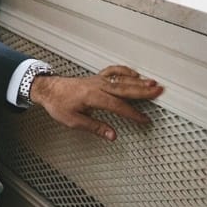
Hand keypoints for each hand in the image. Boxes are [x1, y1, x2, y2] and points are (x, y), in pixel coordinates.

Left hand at [31, 65, 160, 141]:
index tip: (144, 120)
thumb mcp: (73, 121)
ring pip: (121, 79)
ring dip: (138, 81)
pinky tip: (135, 74)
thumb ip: (95, 127)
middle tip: (158, 92)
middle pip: (124, 88)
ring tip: (153, 83)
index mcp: (92, 96)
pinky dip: (125, 71)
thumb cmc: (58, 104)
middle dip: (143, 91)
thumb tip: (112, 135)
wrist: (48, 89)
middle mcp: (97, 86)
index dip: (132, 114)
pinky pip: (113, 71)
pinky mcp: (96, 77)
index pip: (117, 106)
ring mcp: (97, 79)